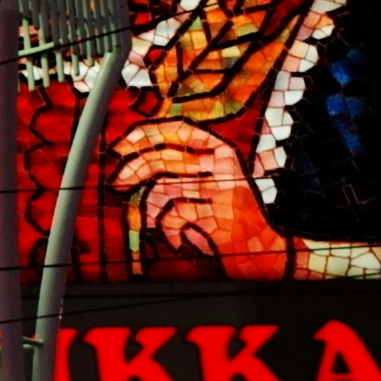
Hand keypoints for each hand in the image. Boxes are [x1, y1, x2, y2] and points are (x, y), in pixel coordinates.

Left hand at [110, 119, 290, 276]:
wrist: (263, 250)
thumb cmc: (227, 220)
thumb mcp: (206, 187)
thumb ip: (179, 172)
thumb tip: (130, 163)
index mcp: (222, 152)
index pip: (180, 129)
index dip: (146, 134)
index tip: (121, 146)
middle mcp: (223, 166)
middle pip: (164, 158)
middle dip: (132, 170)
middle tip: (116, 183)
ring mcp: (222, 189)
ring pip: (163, 189)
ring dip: (154, 212)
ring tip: (163, 225)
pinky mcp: (218, 214)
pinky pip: (172, 215)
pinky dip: (168, 231)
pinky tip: (177, 241)